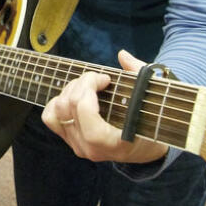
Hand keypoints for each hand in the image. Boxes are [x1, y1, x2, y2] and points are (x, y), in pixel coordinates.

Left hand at [42, 49, 169, 163]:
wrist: (144, 149)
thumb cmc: (152, 123)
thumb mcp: (153, 100)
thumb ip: (140, 76)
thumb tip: (122, 55)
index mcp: (113, 144)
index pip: (87, 120)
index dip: (88, 91)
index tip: (106, 78)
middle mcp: (91, 149)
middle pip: (69, 108)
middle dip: (82, 83)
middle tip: (99, 78)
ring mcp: (78, 146)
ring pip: (57, 111)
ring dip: (70, 89)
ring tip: (88, 85)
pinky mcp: (70, 140)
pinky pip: (51, 118)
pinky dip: (58, 101)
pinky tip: (76, 94)